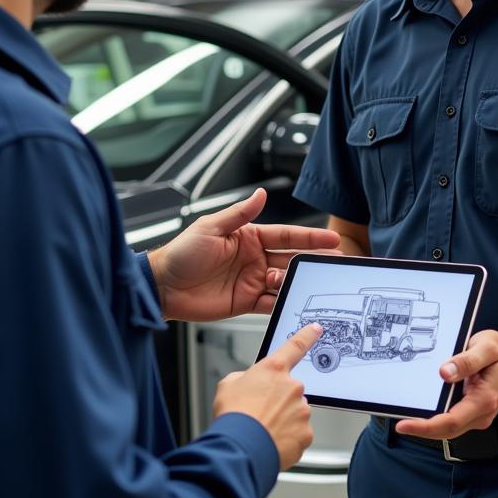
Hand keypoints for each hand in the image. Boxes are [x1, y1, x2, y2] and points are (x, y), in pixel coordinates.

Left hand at [148, 188, 339, 321]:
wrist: (163, 286)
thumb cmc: (181, 252)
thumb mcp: (211, 227)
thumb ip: (240, 214)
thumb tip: (262, 194)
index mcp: (248, 237)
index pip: (286, 236)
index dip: (310, 237)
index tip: (331, 239)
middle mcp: (254, 258)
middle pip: (291, 259)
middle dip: (312, 260)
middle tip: (334, 263)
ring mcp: (251, 281)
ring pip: (284, 281)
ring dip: (297, 282)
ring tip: (310, 283)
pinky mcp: (245, 302)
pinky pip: (271, 303)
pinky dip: (284, 303)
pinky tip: (296, 303)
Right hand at [214, 322, 322, 469]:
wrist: (240, 448)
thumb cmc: (234, 416)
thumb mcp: (228, 385)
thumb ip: (244, 378)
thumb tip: (247, 382)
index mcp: (274, 369)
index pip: (295, 346)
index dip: (307, 335)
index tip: (316, 329)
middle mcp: (292, 386)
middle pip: (290, 390)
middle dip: (279, 400)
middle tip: (261, 412)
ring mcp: (301, 410)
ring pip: (295, 413)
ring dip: (283, 420)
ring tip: (263, 429)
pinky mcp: (306, 433)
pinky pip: (298, 434)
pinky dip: (287, 438)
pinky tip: (272, 441)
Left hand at [394, 329, 497, 440]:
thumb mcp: (485, 348)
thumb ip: (465, 361)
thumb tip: (444, 373)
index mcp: (484, 400)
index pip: (450, 422)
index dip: (425, 427)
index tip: (403, 425)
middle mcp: (481, 413)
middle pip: (447, 430)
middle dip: (421, 429)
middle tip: (397, 422)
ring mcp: (477, 415)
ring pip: (448, 428)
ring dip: (427, 426)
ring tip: (404, 415)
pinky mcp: (473, 411)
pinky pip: (452, 420)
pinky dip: (435, 418)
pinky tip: (422, 409)